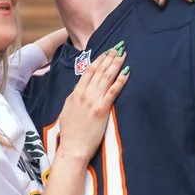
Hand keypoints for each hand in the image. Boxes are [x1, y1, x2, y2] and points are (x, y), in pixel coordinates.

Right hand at [48, 44, 127, 168]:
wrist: (72, 147)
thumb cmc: (70, 133)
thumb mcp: (67, 111)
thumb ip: (74, 98)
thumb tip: (79, 90)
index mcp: (75, 94)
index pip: (88, 72)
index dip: (99, 60)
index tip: (106, 52)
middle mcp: (84, 94)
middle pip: (99, 71)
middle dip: (109, 58)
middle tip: (118, 47)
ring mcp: (93, 101)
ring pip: (106, 77)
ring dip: (116, 64)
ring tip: (123, 55)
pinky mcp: (102, 109)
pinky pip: (114, 90)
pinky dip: (121, 80)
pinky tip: (127, 72)